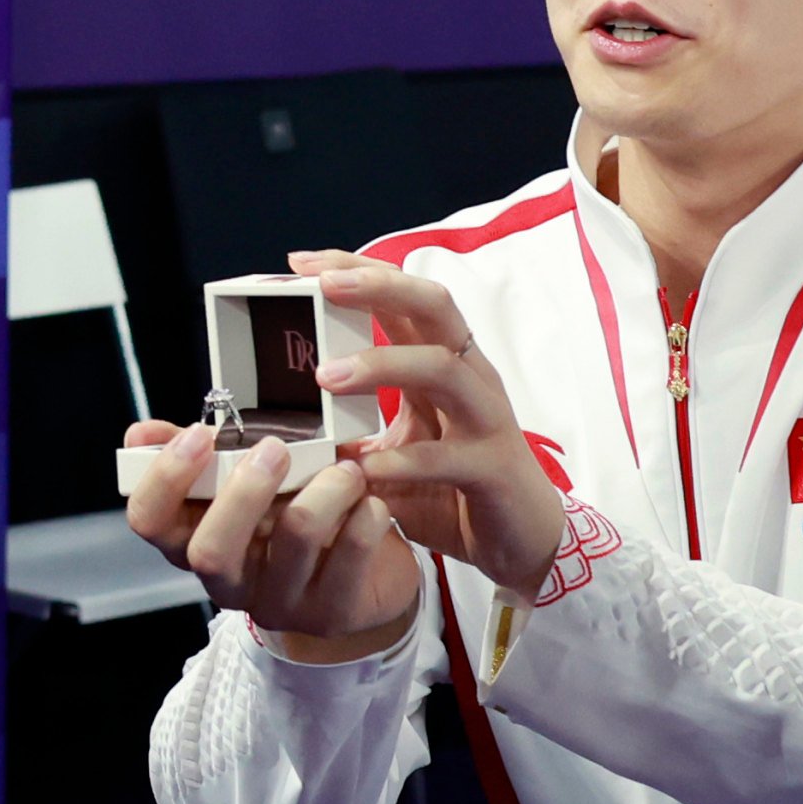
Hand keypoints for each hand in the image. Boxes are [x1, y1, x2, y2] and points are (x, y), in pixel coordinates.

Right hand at [124, 417, 419, 661]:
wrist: (363, 579)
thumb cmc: (292, 517)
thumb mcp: (244, 485)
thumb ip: (199, 457)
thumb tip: (142, 433)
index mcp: (195, 542)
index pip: (149, 521)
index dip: (164, 478)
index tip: (199, 434)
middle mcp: (228, 582)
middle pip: (209, 552)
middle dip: (243, 492)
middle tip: (276, 448)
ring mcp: (278, 604)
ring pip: (292, 543)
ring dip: (324, 492)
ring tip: (346, 468)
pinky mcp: (330, 615)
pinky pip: (348, 562)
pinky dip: (363, 521)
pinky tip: (371, 503)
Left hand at [293, 252, 571, 595]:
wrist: (523, 540)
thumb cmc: (454, 485)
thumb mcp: (396, 446)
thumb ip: (350, 429)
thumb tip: (279, 424)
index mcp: (442, 363)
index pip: (402, 297)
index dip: (357, 271)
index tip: (300, 263)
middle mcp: (468, 378)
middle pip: (434, 306)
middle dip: (379, 287)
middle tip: (323, 285)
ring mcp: (485, 419)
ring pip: (442, 367)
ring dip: (382, 364)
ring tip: (326, 376)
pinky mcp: (492, 468)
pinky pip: (447, 457)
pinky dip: (402, 461)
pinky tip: (363, 469)